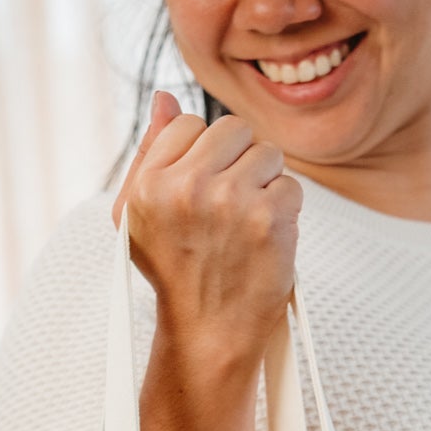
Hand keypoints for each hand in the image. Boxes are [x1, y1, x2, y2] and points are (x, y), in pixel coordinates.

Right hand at [112, 89, 301, 366]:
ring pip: (267, 153)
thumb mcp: (139, 215)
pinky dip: (285, 211)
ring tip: (248, 222)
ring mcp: (230, 201)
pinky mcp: (269, 219)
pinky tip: (265, 239)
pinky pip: (291, 186)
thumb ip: (150, 153)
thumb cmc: (175, 273)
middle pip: (233, 129)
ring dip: (265, 183)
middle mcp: (187, 188)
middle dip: (239, 160)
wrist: (208, 333)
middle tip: (232, 204)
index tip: (203, 191)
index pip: (189, 123)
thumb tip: (165, 97)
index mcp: (151, 183)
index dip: (204, 155)